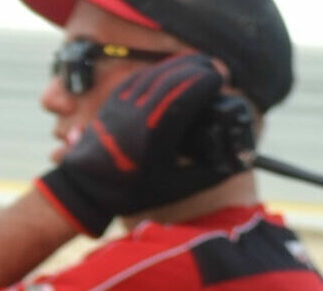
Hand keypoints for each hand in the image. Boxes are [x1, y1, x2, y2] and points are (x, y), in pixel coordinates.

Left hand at [38, 53, 236, 236]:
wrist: (84, 190)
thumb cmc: (129, 192)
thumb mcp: (173, 188)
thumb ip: (208, 173)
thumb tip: (239, 161)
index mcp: (156, 133)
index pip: (189, 90)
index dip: (209, 80)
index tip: (223, 80)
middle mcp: (139, 113)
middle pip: (176, 74)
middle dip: (200, 67)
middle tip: (216, 72)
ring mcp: (123, 104)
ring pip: (158, 71)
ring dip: (180, 66)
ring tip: (198, 68)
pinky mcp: (112, 101)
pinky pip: (140, 76)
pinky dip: (159, 71)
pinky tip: (170, 73)